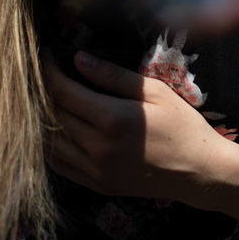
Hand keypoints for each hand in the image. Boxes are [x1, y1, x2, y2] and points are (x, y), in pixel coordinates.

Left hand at [44, 50, 229, 202]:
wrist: (198, 172)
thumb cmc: (181, 124)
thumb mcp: (154, 91)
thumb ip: (113, 76)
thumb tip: (78, 58)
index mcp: (111, 119)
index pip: (63, 91)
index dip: (48, 70)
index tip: (44, 54)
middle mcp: (97, 148)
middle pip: (52, 115)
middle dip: (41, 90)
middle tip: (40, 71)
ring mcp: (95, 171)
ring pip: (49, 143)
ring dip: (41, 119)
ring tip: (43, 97)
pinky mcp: (97, 185)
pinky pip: (60, 166)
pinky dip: (50, 145)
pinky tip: (53, 128)